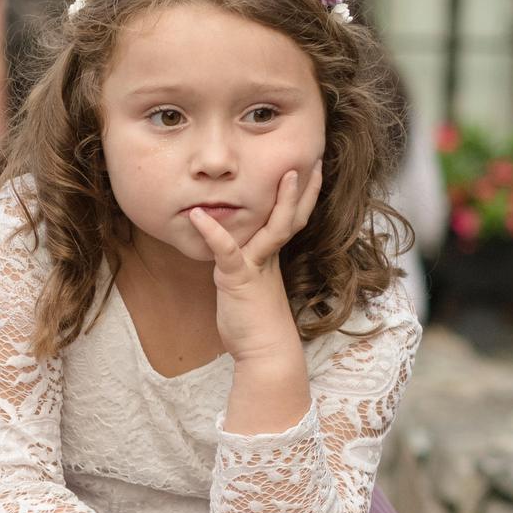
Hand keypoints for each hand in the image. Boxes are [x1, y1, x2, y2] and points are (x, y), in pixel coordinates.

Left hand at [187, 160, 322, 361]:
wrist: (263, 352)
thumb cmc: (254, 322)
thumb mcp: (249, 286)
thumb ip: (245, 265)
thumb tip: (236, 250)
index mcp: (271, 256)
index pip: (291, 219)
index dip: (302, 196)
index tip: (311, 170)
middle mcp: (268, 256)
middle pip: (293, 217)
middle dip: (305, 188)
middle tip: (315, 160)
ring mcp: (256, 266)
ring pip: (274, 228)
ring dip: (281, 200)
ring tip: (286, 172)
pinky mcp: (237, 279)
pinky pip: (226, 250)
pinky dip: (212, 232)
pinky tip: (198, 216)